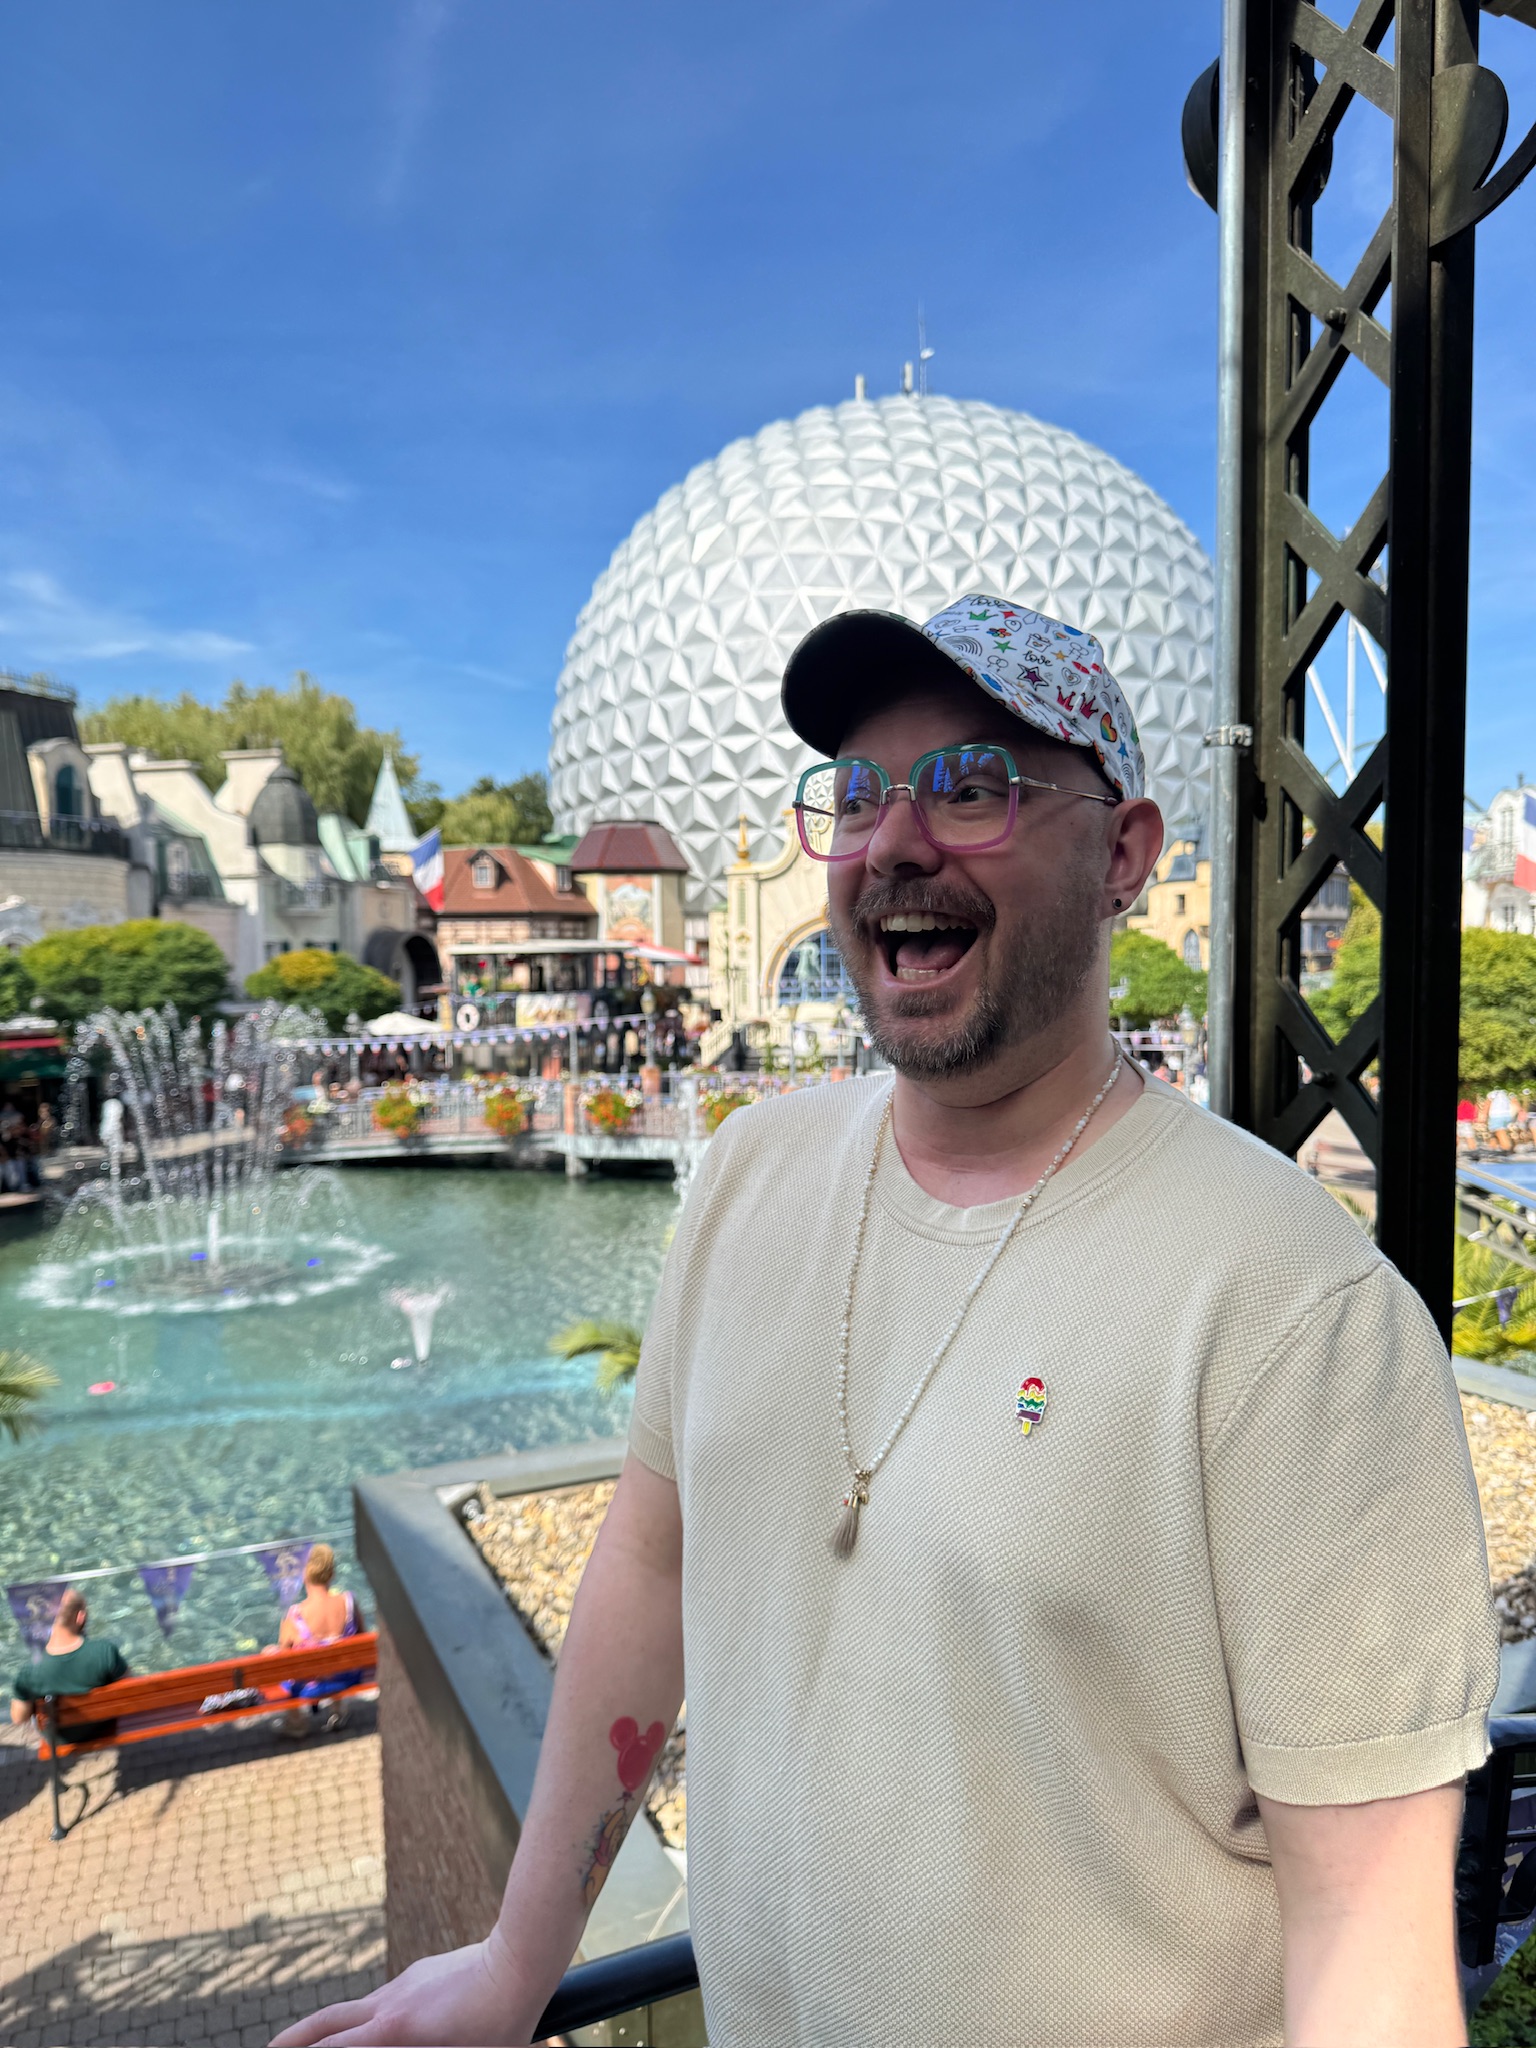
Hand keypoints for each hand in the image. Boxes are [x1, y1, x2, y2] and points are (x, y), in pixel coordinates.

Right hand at [269, 1934, 540, 2046]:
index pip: (332, 2047)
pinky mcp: (420, 1974)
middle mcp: (390, 2002)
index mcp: (394, 2028)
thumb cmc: (501, 2024)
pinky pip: (383, 2002)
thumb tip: (389, 2043)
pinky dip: (366, 2020)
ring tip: (314, 2046)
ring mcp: (404, 1984)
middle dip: (292, 2039)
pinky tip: (378, 2033)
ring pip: (354, 2009)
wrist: (522, 1960)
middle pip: (326, 2020)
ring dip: (329, 2027)